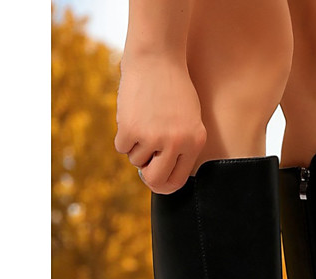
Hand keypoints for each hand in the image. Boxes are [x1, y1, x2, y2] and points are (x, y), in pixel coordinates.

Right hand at [114, 52, 206, 193]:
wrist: (157, 57)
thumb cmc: (173, 88)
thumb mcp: (189, 119)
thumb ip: (182, 146)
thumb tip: (162, 177)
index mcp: (194, 142)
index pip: (177, 180)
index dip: (165, 184)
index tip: (157, 182)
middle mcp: (176, 143)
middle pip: (155, 180)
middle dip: (147, 176)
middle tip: (144, 166)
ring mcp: (153, 137)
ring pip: (136, 160)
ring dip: (135, 146)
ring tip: (143, 121)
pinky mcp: (131, 129)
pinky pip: (122, 147)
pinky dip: (123, 136)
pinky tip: (131, 115)